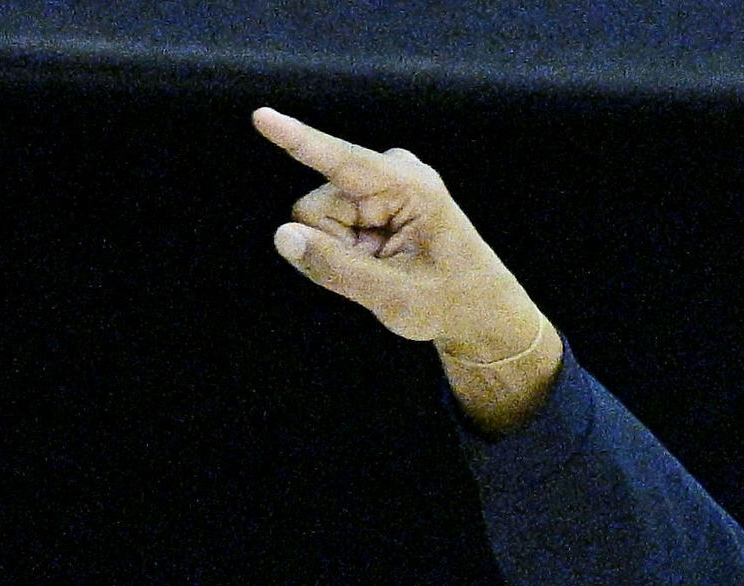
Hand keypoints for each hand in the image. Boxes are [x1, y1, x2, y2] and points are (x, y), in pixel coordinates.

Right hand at [252, 110, 562, 427]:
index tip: (261, 116)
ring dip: (344, 251)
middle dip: (334, 246)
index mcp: (409, 188)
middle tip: (379, 273)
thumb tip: (283, 237)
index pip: (342, 163)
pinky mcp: (374, 195)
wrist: (482, 311)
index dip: (298, 140)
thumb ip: (337, 268)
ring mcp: (382, 182)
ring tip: (385, 268)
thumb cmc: (450, 304)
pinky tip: (380, 260)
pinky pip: (333, 223)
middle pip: (317, 207)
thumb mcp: (396, 298)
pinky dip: (350, 250)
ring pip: (320, 219)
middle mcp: (392, 173)